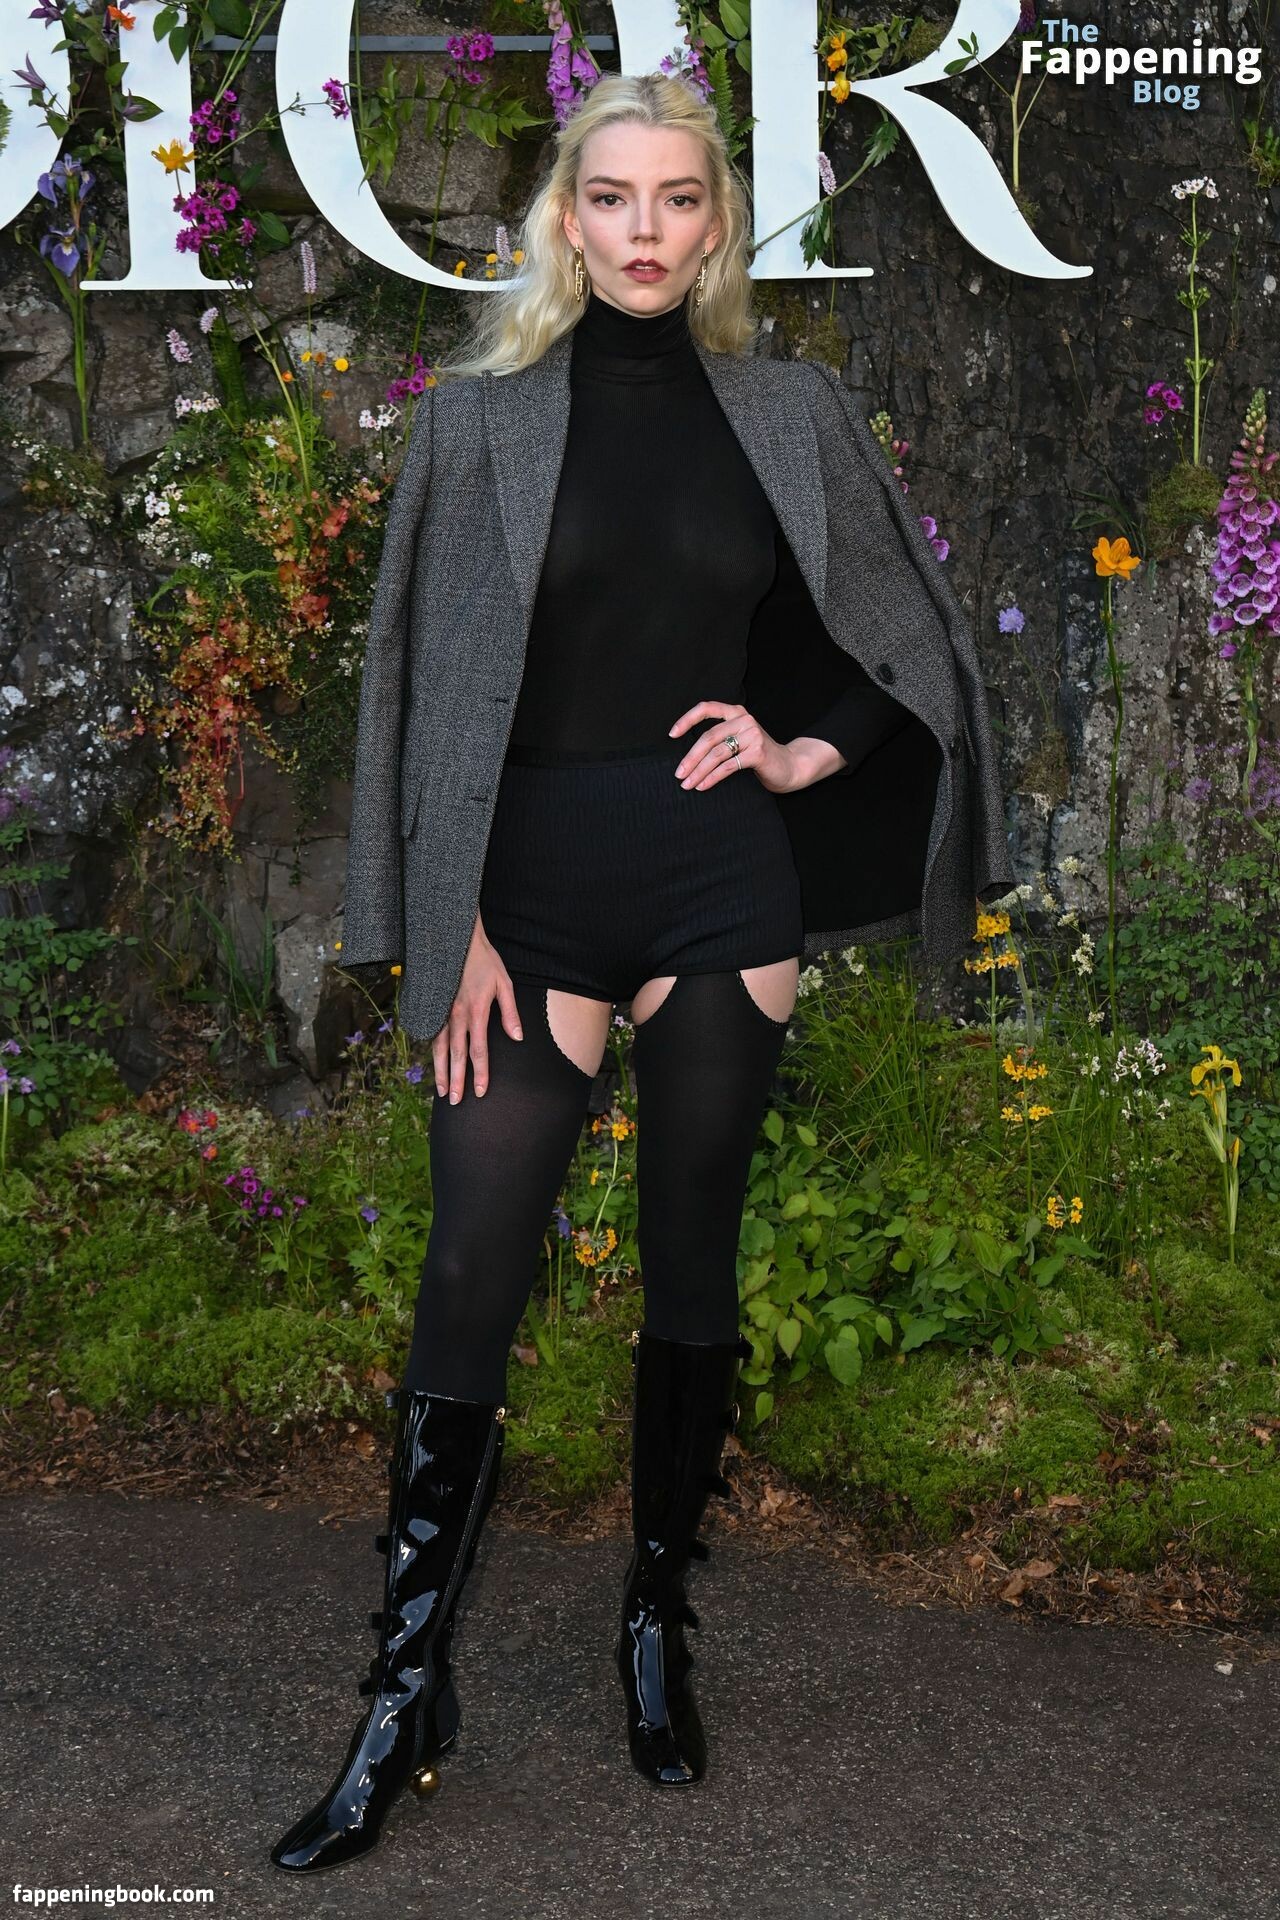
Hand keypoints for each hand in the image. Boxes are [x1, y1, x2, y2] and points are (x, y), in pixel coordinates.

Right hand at [431, 911, 521, 1102]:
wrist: (458, 940)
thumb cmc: (486, 962)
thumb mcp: (505, 984)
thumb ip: (510, 1013)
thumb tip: (517, 1038)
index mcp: (476, 1011)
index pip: (478, 1051)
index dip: (479, 1073)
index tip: (480, 1092)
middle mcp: (456, 1015)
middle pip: (455, 1055)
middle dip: (456, 1080)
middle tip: (455, 1102)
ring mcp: (442, 1012)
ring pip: (439, 1048)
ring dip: (440, 1071)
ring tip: (441, 1091)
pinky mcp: (435, 1007)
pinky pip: (432, 1035)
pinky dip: (432, 1054)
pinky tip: (433, 1066)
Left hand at [668, 701, 840, 794]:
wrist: (789, 767)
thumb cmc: (758, 756)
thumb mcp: (738, 741)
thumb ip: (719, 739)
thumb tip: (687, 757)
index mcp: (736, 713)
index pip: (707, 708)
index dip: (687, 720)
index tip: (672, 735)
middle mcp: (744, 720)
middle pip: (709, 737)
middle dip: (690, 757)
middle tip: (678, 774)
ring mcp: (753, 734)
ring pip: (717, 753)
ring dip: (698, 771)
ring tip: (687, 784)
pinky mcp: (758, 752)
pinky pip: (728, 766)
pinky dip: (712, 777)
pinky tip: (703, 786)